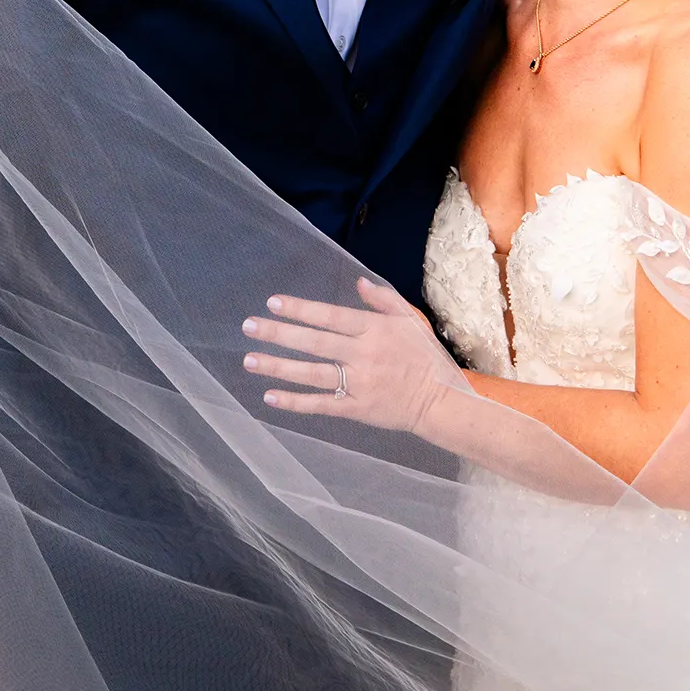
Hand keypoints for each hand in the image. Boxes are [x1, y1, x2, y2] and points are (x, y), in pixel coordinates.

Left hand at [241, 278, 460, 435]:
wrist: (441, 400)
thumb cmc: (426, 358)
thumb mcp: (411, 321)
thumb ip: (383, 300)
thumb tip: (358, 282)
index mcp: (374, 330)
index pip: (330, 316)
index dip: (300, 309)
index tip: (272, 303)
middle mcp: (363, 354)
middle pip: (314, 342)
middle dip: (278, 333)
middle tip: (248, 326)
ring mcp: (358, 383)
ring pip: (311, 373)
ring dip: (278, 366)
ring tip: (249, 360)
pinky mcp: (356, 408)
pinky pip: (321, 404)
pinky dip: (295, 402)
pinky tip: (270, 396)